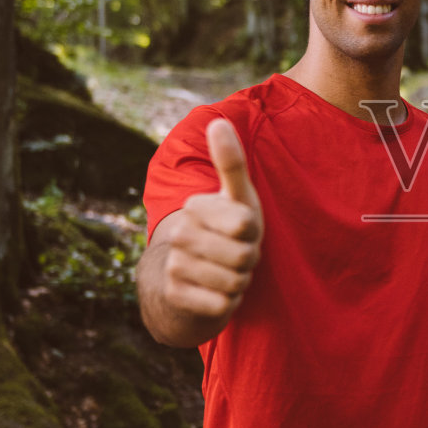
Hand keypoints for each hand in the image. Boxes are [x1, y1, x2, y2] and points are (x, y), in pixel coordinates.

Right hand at [160, 119, 264, 323]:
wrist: (193, 277)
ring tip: (228, 272)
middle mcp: (180, 234)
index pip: (246, 225)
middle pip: (244, 256)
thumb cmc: (227, 229)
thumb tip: (217, 122)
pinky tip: (217, 292)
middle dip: (249, 260)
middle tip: (238, 255)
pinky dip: (228, 303)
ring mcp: (174, 265)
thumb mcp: (237, 197)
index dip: (254, 233)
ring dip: (240, 282)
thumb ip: (231, 163)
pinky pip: (222, 305)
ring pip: (234, 282)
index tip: (242, 231)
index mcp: (196, 207)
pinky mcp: (175, 295)